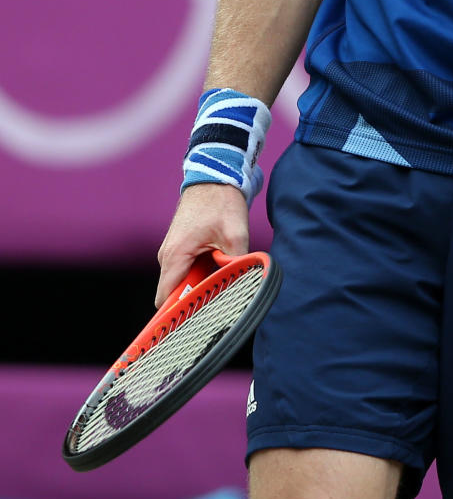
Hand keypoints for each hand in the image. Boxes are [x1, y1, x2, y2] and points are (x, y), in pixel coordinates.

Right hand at [155, 183, 249, 307]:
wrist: (214, 175)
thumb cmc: (222, 201)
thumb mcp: (235, 233)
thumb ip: (235, 262)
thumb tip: (241, 284)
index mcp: (175, 255)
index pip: (166, 299)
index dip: (179, 314)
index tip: (197, 323)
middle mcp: (168, 256)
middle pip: (174, 293)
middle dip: (193, 301)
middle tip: (218, 305)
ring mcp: (172, 251)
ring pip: (181, 282)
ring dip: (199, 286)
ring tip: (221, 287)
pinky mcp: (180, 247)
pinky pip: (185, 270)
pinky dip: (200, 275)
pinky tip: (218, 271)